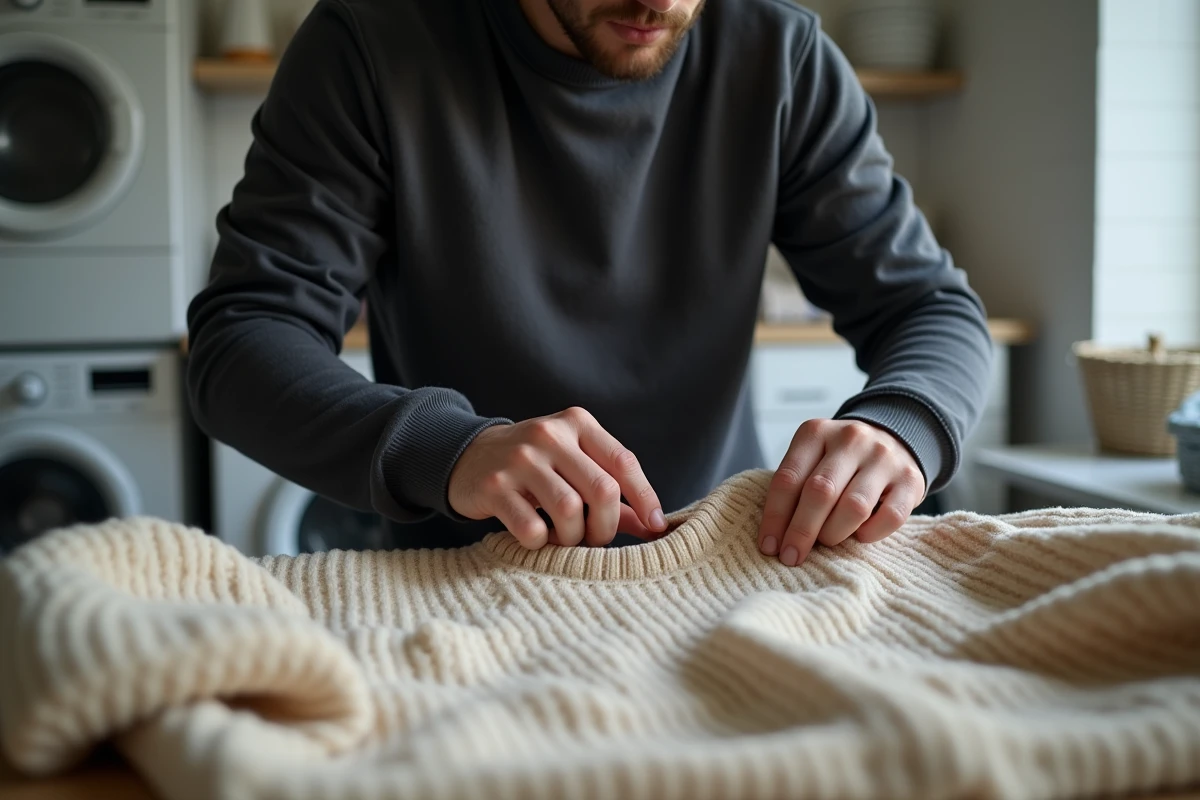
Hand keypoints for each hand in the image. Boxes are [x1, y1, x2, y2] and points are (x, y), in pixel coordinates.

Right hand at [448, 407, 667, 549]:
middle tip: (593, 538)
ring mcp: (519, 458)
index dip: (645, 498)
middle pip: (602, 491)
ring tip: (562, 537)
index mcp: (577, 423)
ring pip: (569, 512)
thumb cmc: (536, 466)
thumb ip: (613, 492)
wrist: (469, 456)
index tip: (657, 527)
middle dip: (605, 527)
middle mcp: (549, 434)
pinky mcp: (493, 486)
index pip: (623, 462)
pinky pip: (532, 528)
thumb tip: (656, 525)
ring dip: (572, 538)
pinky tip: (536, 536)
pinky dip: (541, 543)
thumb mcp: (574, 465)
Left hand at [757, 419, 924, 566]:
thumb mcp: (811, 460)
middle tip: (791, 556)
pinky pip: (890, 517)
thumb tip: (775, 539)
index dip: (775, 518)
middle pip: (820, 492)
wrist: (892, 439)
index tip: (769, 547)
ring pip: (854, 506)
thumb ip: (795, 488)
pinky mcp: (911, 479)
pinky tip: (860, 535)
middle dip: (801, 531)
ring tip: (827, 541)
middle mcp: (850, 439)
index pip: (788, 479)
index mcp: (816, 432)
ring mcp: (883, 457)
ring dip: (835, 533)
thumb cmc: (839, 462)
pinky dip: (871, 534)